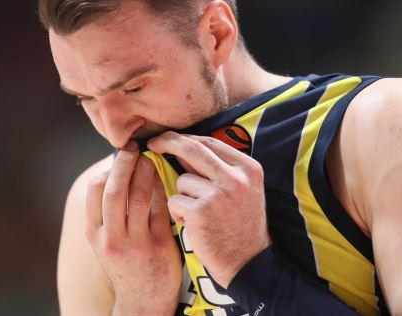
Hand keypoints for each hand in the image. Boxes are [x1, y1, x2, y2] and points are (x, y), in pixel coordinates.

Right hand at [85, 141, 181, 315]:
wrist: (143, 303)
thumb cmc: (125, 264)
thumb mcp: (105, 242)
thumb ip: (107, 213)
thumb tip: (117, 172)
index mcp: (94, 234)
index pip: (94, 190)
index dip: (108, 168)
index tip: (120, 154)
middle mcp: (111, 238)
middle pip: (115, 189)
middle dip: (125, 163)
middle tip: (135, 148)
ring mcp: (135, 243)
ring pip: (138, 196)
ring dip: (145, 172)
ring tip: (151, 159)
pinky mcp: (159, 246)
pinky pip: (160, 208)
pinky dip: (162, 189)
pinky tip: (166, 178)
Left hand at [147, 132, 270, 288]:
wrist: (248, 263)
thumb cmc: (240, 225)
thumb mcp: (243, 190)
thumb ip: (219, 168)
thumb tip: (182, 147)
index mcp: (248, 168)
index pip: (211, 142)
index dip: (186, 138)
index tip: (169, 138)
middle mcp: (236, 178)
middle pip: (193, 148)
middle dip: (168, 142)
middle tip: (153, 144)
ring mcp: (218, 194)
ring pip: (181, 180)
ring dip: (182, 196)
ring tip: (199, 215)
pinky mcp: (201, 212)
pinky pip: (174, 201)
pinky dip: (178, 213)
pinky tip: (194, 226)